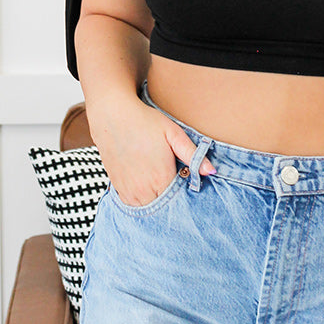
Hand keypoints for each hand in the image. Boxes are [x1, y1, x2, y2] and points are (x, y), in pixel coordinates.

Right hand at [86, 94, 215, 206]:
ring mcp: (129, 191)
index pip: (179, 201)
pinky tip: (146, 186)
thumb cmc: (145, 121)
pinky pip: (133, 205)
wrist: (112, 115)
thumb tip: (211, 171)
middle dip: (172, 202)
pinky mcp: (117, 188)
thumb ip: (192, 154)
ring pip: (148, 208)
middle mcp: (144, 190)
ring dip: (156, 202)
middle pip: (164, 209)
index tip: (187, 184)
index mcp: (161, 178)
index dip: (186, 196)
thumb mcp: (173, 133)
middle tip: (176, 185)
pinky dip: (141, 200)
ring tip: (161, 185)